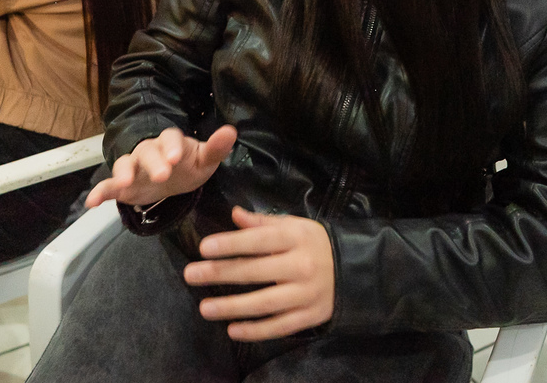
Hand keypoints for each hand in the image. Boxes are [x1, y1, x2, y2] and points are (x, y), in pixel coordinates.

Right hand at [85, 125, 237, 207]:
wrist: (173, 178)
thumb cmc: (189, 166)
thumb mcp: (205, 159)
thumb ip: (216, 148)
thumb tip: (231, 131)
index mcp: (172, 143)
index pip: (171, 138)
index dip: (172, 146)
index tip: (176, 158)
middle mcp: (150, 151)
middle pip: (147, 152)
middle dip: (153, 162)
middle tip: (161, 175)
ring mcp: (134, 167)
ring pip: (125, 164)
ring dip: (123, 172)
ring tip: (124, 183)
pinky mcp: (122, 185)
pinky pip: (108, 186)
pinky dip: (99, 192)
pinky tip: (92, 203)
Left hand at [183, 207, 334, 340]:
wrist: (355, 270)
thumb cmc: (315, 245)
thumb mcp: (295, 226)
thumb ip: (263, 222)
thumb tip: (234, 214)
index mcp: (296, 238)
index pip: (259, 240)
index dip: (231, 244)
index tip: (204, 248)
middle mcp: (301, 265)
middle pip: (255, 271)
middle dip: (220, 273)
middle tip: (191, 275)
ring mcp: (306, 294)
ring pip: (263, 303)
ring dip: (231, 307)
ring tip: (204, 308)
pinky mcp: (309, 316)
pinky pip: (278, 326)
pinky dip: (254, 331)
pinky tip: (232, 330)